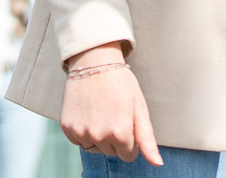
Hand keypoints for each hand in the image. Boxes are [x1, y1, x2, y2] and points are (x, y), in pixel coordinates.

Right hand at [61, 45, 161, 165]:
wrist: (93, 61)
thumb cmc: (120, 82)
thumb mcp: (139, 108)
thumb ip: (147, 140)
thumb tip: (157, 164)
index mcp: (120, 133)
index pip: (128, 156)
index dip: (130, 140)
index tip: (126, 121)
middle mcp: (100, 136)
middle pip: (111, 152)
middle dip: (114, 137)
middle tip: (113, 112)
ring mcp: (81, 132)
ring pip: (94, 148)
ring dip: (98, 136)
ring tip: (100, 111)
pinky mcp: (67, 127)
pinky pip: (78, 141)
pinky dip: (83, 131)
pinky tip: (88, 112)